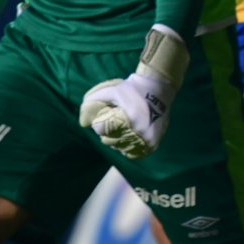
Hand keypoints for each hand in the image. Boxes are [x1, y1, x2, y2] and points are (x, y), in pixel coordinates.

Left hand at [81, 25, 189, 159]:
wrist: (160, 90)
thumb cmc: (133, 89)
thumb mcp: (112, 89)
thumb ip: (93, 100)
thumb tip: (82, 122)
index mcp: (128, 119)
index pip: (100, 129)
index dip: (100, 123)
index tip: (107, 116)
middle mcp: (138, 133)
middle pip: (108, 141)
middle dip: (107, 132)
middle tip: (115, 121)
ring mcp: (146, 141)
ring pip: (119, 148)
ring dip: (117, 140)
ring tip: (123, 128)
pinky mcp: (152, 145)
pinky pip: (132, 154)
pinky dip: (127, 147)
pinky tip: (128, 137)